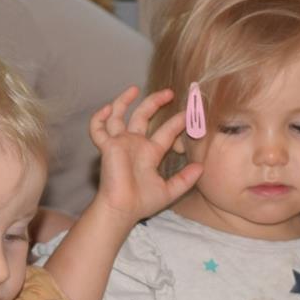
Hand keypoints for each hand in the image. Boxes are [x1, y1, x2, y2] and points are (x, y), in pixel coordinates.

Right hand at [88, 87, 200, 227]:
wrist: (122, 210)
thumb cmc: (141, 203)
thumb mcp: (169, 191)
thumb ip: (185, 179)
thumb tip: (202, 167)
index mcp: (149, 152)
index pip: (166, 130)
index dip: (179, 121)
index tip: (191, 113)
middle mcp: (134, 144)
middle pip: (143, 115)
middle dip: (155, 102)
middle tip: (169, 92)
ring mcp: (120, 144)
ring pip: (118, 116)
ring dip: (124, 101)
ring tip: (134, 89)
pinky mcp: (107, 147)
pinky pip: (97, 129)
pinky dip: (99, 118)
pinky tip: (108, 108)